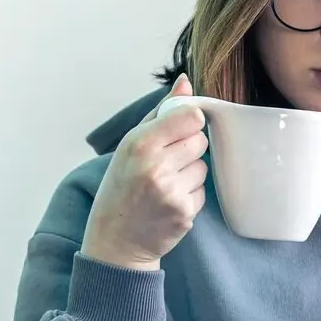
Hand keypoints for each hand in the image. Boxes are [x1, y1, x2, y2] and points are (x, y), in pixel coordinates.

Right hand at [81, 74, 209, 271]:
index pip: (191, 117)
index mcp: (140, 143)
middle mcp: (155, 166)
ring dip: (190, 173)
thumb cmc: (121, 186)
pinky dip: (190, 195)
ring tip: (166, 184)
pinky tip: (169, 201)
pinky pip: (203, 191)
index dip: (188, 123)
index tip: (177, 132)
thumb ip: (160, 112)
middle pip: (200, 140)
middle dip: (188, 149)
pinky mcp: (184, 213)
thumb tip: (185, 81)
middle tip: (166, 163)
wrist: (116, 239)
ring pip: (204, 166)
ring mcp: (171, 191)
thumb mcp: (130, 145)